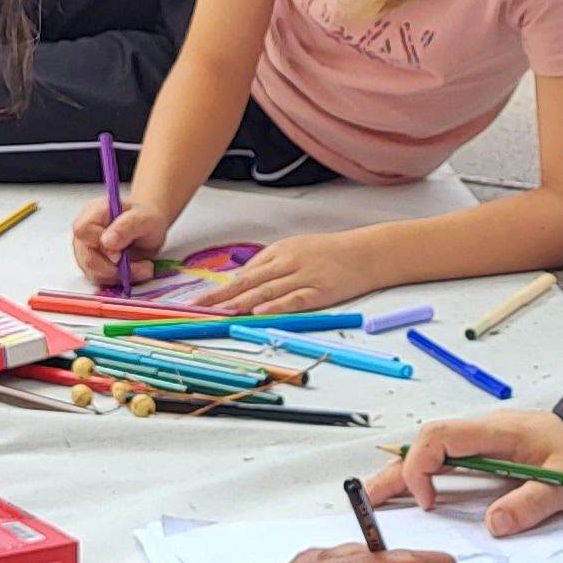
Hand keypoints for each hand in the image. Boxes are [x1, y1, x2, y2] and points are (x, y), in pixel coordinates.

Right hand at [71, 193, 174, 286]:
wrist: (147, 226)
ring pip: (92, 272)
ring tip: (143, 269)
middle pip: (86, 257)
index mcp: (94, 212)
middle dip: (114, 269)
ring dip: (119, 276)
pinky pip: (99, 278)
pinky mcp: (91, 264)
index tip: (121, 255)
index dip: (100, 247)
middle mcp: (84, 231)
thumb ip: (126, 227)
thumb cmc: (145, 218)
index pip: (83, 231)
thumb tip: (106, 242)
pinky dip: (117, 280)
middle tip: (144, 268)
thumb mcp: (144, 219)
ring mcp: (85, 249)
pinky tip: (133, 272)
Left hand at [207, 231, 390, 315]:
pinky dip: (275, 306)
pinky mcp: (319, 291)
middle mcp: (287, 262)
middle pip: (247, 281)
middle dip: (219, 297)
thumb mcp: (297, 250)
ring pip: (265, 291)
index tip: (199, 301)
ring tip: (218, 313)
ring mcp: (303, 277)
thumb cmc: (331, 253)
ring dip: (240, 302)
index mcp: (279, 252)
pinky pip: (293, 299)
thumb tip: (247, 282)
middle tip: (196, 309)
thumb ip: (272, 266)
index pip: (244, 273)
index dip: (220, 289)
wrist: (366, 252)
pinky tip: (258, 312)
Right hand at [389, 411, 562, 536]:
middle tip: (368, 502)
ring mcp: (488, 441)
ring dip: (406, 473)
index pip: (438, 437)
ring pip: (434, 450)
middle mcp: (486, 432)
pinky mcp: (494, 452)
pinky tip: (418, 495)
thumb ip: (531, 503)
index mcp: (498, 432)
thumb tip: (492, 524)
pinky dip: (426, 474)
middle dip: (395, 472)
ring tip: (379, 500)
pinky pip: (450, 459)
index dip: (420, 469)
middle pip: (425, 444)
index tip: (428, 504)